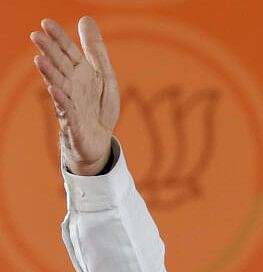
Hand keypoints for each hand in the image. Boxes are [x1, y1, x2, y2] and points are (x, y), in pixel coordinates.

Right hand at [30, 17, 119, 175]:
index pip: (69, 52)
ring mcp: (71, 104)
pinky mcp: (75, 122)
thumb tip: (85, 19)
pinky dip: (62, 101)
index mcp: (80, 73)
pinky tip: (55, 90)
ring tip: (40, 60)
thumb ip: (95, 49)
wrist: (99, 140)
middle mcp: (72, 86)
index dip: (59, 39)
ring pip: (59, 86)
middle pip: (61, 67)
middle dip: (50, 52)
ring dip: (50, 74)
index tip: (46, 23)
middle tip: (36, 35)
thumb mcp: (104, 74)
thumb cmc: (99, 106)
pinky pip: (68, 111)